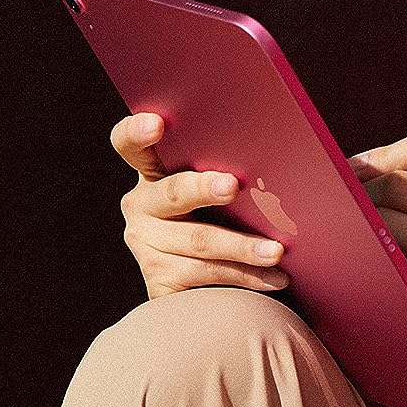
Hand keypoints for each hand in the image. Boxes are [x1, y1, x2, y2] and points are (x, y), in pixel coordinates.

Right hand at [110, 113, 289, 298]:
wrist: (208, 283)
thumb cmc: (225, 217)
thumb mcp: (218, 192)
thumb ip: (226, 173)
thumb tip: (275, 165)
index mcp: (153, 173)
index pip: (130, 145)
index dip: (137, 132)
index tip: (156, 123)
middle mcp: (141, 206)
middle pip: (174, 193)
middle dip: (204, 188)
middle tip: (231, 185)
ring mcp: (146, 245)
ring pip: (199, 241)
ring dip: (242, 247)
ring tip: (276, 251)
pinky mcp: (160, 280)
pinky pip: (207, 275)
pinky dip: (247, 276)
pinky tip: (275, 278)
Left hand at [351, 129, 406, 370]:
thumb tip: (354, 169)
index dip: (384, 154)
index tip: (354, 171)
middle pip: (398, 184)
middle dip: (361, 198)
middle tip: (343, 217)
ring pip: (384, 222)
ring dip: (362, 235)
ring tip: (363, 252)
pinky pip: (384, 261)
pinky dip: (367, 265)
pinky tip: (371, 276)